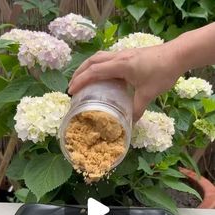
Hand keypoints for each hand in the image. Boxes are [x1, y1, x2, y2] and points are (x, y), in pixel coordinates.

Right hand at [68, 42, 182, 120]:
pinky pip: (108, 58)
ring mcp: (124, 54)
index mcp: (121, 65)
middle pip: (92, 61)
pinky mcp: (129, 55)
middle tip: (72, 87)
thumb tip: (129, 125)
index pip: (94, 71)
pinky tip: (102, 77)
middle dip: (79, 73)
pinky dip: (99, 66)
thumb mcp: (149, 94)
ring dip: (88, 67)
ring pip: (99, 57)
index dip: (81, 81)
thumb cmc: (163, 72)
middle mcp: (119, 57)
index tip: (71, 91)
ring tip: (82, 80)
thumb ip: (137, 109)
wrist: (177, 55)